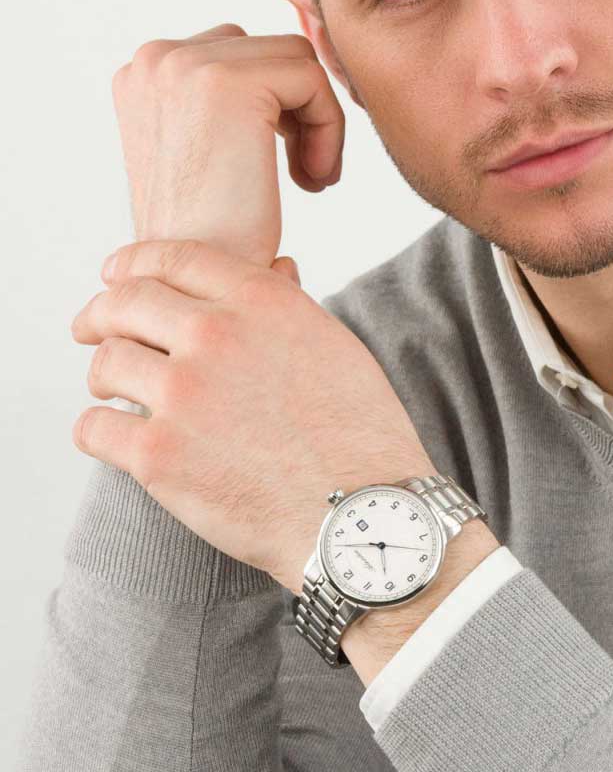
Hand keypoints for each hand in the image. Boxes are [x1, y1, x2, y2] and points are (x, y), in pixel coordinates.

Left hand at [68, 238, 434, 593]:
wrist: (361, 513)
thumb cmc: (360, 434)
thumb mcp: (335, 346)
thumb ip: (288, 307)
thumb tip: (272, 269)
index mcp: (261, 302)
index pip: (174, 258)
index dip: (134, 262)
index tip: (115, 274)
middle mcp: (216, 336)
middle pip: (125, 303)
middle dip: (101, 314)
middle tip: (91, 330)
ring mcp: (182, 394)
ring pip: (106, 363)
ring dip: (105, 377)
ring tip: (117, 395)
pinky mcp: (158, 455)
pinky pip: (94, 428)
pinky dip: (99, 432)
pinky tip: (117, 439)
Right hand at [110, 23, 345, 271]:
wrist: (197, 286)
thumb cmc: (214, 232)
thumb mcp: (210, 147)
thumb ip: (231, 97)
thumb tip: (301, 48)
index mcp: (145, 70)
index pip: (242, 49)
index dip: (277, 104)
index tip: (282, 161)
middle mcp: (155, 57)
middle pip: (271, 49)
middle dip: (298, 109)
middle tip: (304, 173)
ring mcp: (184, 64)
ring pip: (298, 61)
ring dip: (317, 120)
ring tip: (310, 177)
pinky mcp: (228, 83)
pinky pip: (313, 79)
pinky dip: (329, 131)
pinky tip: (312, 181)